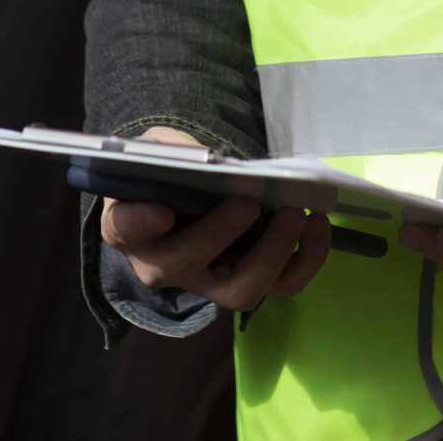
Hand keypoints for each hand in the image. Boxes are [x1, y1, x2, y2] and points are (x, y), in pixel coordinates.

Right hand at [97, 126, 329, 310]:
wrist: (182, 200)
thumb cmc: (165, 173)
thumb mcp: (160, 151)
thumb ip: (174, 152)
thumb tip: (212, 161)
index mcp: (129, 226)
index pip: (125, 229)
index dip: (141, 223)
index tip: (163, 211)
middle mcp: (163, 265)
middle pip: (188, 265)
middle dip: (221, 235)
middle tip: (250, 202)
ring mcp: (207, 281)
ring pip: (240, 290)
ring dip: (273, 253)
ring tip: (294, 214)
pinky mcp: (247, 282)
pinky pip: (280, 286)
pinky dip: (306, 260)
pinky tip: (316, 224)